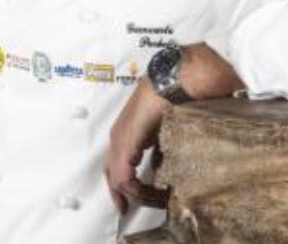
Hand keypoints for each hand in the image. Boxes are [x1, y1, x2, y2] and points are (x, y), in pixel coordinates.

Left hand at [105, 43, 243, 214]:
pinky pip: (123, 174)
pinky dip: (136, 188)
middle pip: (112, 172)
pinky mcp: (126, 142)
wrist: (176, 79)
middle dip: (122, 192)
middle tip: (129, 208)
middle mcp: (119, 133)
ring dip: (135, 192)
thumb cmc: (175, 93)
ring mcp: (121, 137)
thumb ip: (159, 140)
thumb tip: (164, 158)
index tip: (140, 195)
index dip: (126, 182)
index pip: (118, 161)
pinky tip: (153, 192)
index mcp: (128, 128)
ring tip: (154, 200)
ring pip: (117, 176)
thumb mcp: (165, 123)